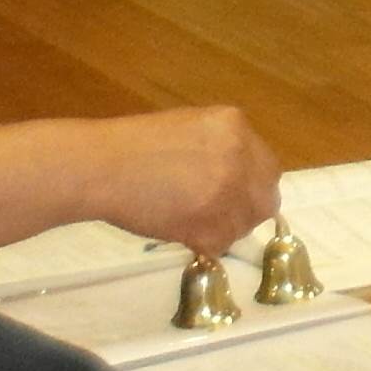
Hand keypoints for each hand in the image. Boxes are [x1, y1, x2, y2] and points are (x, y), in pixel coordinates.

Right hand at [87, 105, 280, 257]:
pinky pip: (222, 243)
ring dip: (224, 228)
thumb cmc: (136, 145)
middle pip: (265, 197)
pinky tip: (182, 231)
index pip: (266, 167)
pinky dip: (205, 244)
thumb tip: (241, 179)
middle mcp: (240, 155)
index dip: (251, 186)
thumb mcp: (192, 128)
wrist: (104, 166)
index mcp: (236, 126)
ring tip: (192, 222)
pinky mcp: (211, 224)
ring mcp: (228, 190)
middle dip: (246, 210)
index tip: (235, 197)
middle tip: (218, 216)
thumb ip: (223, 149)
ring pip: (246, 224)